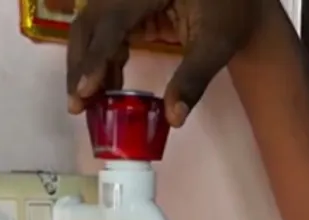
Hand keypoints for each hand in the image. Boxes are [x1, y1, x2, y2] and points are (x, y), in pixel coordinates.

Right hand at [66, 0, 267, 126]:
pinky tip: (106, 86)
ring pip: (89, 27)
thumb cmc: (232, 8)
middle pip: (88, 23)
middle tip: (77, 105)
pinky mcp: (125, 4)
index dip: (95, 58)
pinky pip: (102, 30)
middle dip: (80, 66)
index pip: (112, 21)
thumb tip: (174, 119)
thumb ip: (194, 79)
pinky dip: (100, 59)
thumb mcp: (219, 42)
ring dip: (84, 64)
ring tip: (87, 101)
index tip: (83, 91)